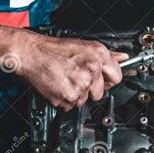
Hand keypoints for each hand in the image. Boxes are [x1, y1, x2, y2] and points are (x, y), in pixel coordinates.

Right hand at [13, 32, 127, 110]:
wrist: (30, 54)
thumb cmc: (54, 50)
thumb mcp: (84, 46)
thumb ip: (106, 56)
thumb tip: (123, 58)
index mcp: (98, 56)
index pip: (117, 77)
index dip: (108, 79)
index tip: (102, 79)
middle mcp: (91, 71)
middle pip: (100, 93)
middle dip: (90, 88)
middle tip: (75, 76)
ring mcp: (79, 86)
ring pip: (84, 100)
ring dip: (75, 93)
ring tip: (65, 79)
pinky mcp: (67, 98)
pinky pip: (71, 106)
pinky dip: (64, 99)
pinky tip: (58, 85)